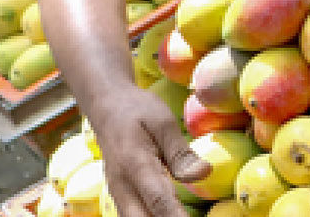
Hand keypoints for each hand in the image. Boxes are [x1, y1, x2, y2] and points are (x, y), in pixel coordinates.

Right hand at [89, 84, 209, 216]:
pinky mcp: (119, 194)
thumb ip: (181, 153)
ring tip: (181, 215)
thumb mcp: (163, 122)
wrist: (106, 105)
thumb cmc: (137, 109)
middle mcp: (122, 186)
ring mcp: (117, 193)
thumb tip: (203, 174)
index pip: (159, 201)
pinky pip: (132, 215)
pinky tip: (168, 215)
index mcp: (135, 165)